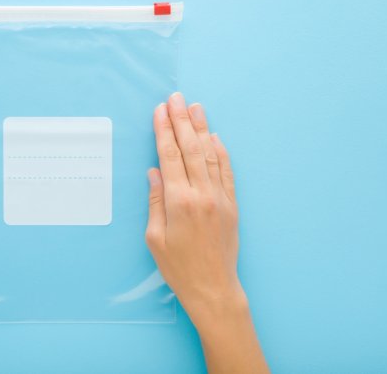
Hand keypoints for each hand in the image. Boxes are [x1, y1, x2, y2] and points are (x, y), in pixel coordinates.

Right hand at [146, 92, 267, 372]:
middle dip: (181, 120)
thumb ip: (156, 201)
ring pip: (210, 155)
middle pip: (190, 149)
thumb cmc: (179, 267)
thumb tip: (154, 172)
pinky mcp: (232, 205)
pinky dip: (221, 152)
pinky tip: (215, 137)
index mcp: (179, 201)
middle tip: (176, 98)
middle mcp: (202, 194)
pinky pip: (227, 171)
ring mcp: (220, 198)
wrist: (213, 288)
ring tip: (196, 107)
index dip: (164, 131)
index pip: (170, 156)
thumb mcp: (155, 237)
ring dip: (202, 129)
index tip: (160, 110)